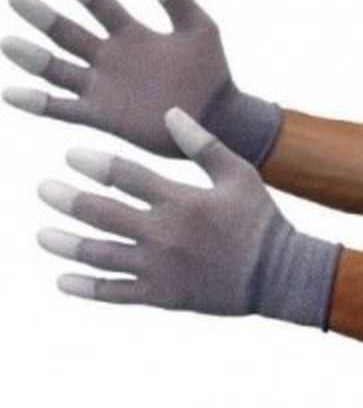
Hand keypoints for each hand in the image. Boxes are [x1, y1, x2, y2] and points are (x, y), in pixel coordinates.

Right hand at [2, 0, 280, 164]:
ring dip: (34, 57)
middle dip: (44, 17)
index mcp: (132, 34)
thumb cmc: (212, 74)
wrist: (216, 118)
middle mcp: (112, 58)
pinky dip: (39, 103)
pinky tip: (12, 93)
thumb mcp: (199, 28)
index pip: (99, 4)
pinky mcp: (103, 116)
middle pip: (69, 33)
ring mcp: (105, 88)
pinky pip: (65, 109)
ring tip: (10, 42)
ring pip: (59, 69)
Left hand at [37, 108, 339, 327]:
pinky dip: (87, 288)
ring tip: (40, 234)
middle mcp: (164, 234)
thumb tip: (171, 112)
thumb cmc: (260, 218)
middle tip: (44, 190)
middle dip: (69, 200)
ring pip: (102, 255)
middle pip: (103, 214)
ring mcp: (161, 268)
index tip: (71, 156)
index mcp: (182, 200)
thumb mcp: (239, 173)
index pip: (126, 177)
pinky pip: (117, 293)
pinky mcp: (163, 295)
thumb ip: (204, 144)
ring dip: (68, 244)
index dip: (95, 164)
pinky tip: (62, 280)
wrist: (277, 272)